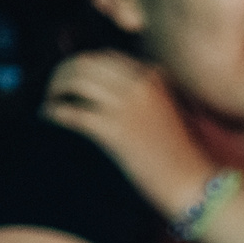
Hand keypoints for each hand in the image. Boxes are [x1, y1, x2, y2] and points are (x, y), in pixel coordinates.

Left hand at [43, 52, 213, 215]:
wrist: (196, 185)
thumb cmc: (185, 156)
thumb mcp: (173, 111)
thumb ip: (148, 94)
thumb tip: (111, 91)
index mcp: (153, 78)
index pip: (106, 57)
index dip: (83, 65)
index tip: (73, 78)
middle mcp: (138, 86)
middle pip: (85, 63)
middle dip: (62, 73)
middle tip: (53, 89)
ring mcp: (126, 107)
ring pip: (74, 81)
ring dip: (54, 90)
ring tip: (49, 102)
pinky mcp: (113, 131)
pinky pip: (71, 112)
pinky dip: (53, 112)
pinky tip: (47, 117)